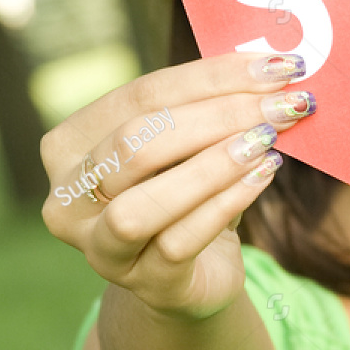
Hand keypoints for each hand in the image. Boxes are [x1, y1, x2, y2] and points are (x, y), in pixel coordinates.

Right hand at [41, 52, 315, 318]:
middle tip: (281, 104)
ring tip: (268, 140)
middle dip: (217, 116)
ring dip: (213, 165)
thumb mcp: (189, 147)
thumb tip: (268, 66)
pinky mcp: (143, 285)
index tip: (276, 65)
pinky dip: (225, 203)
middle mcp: (68, 199)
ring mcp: (100, 248)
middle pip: (136, 142)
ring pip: (144, 203)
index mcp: (70, 146)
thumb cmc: (188, 195)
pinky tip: (264, 175)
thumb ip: (208, 108)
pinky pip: (179, 242)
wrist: (195, 275)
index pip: (139, 96)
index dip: (210, 76)